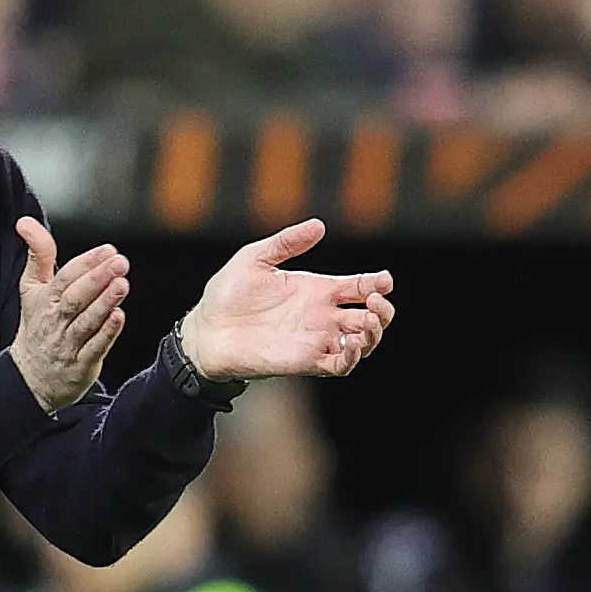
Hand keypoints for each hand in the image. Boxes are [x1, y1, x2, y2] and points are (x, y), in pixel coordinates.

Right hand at [11, 217, 127, 412]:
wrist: (30, 376)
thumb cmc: (38, 326)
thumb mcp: (32, 289)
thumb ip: (37, 255)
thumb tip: (25, 222)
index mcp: (45, 300)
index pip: (64, 278)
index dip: (86, 263)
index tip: (108, 249)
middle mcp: (55, 321)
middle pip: (75, 298)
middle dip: (98, 278)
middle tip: (120, 261)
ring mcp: (68, 344)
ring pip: (86, 322)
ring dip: (105, 302)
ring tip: (122, 284)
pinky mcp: (80, 365)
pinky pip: (94, 348)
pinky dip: (107, 333)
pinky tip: (119, 317)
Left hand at [177, 220, 391, 381]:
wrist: (206, 331)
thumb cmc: (227, 293)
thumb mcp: (255, 258)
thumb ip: (287, 242)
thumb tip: (319, 226)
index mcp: (316, 289)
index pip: (359, 286)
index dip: (377, 283)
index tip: (383, 279)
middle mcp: (321, 316)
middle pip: (369, 316)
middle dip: (382, 310)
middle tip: (375, 301)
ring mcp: (315, 340)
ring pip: (361, 343)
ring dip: (373, 335)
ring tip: (368, 322)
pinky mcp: (306, 362)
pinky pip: (340, 366)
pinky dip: (353, 357)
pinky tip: (351, 343)